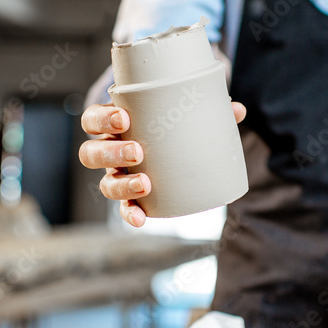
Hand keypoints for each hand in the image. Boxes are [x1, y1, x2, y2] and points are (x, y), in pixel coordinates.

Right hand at [79, 101, 246, 226]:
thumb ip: (206, 108)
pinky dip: (130, 214)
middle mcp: (110, 150)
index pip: (92, 119)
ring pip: (104, 182)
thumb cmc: (170, 122)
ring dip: (121, 184)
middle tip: (138, 152)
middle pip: (90, 152)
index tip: (124, 119)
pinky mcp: (131, 196)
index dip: (102, 119)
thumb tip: (237, 110)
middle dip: (111, 153)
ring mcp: (117, 175)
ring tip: (145, 183)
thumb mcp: (181, 110)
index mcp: (114, 124)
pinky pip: (124, 208)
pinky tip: (141, 219)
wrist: (171, 145)